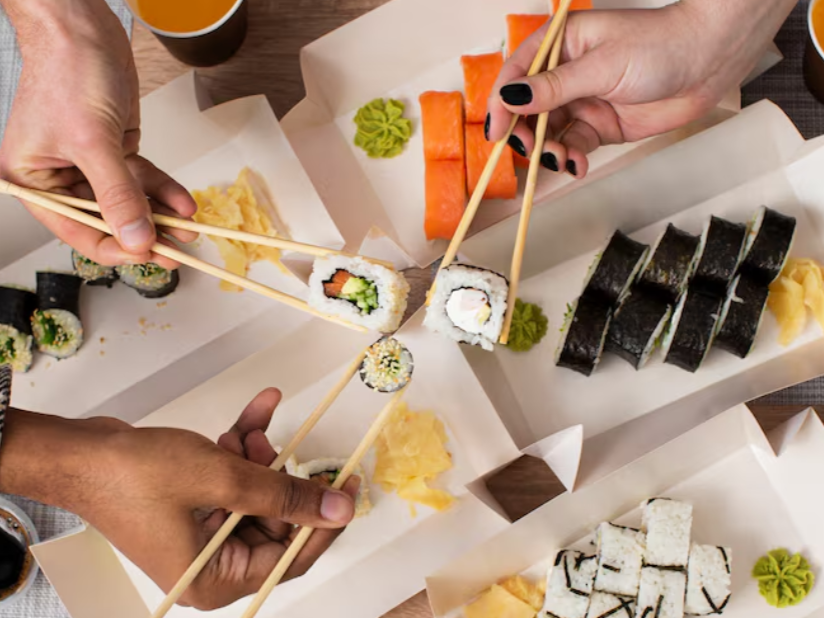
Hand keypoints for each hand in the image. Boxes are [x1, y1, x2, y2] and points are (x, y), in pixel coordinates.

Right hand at [0, 0, 195, 266]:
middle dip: (145, 232)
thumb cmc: (68, 73)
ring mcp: (90, 165)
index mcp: (35, 182)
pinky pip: (143, 179)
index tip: (149, 254)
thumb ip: (117, 195)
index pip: (79, 231)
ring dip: (161, 214)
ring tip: (188, 227)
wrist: (83, 30)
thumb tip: (136, 238)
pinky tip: (184, 203)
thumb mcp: (94, 142)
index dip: (117, 247)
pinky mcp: (115, 151)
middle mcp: (61, 178)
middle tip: (177, 249)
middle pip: (108, 220)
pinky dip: (164, 190)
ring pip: (131, 201)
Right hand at [0, 389, 357, 610]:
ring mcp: (203, 533)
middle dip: (280, 477)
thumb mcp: (224, 481)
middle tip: (291, 445)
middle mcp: (212, 564)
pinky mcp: (195, 506)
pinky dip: (243, 447)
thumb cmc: (135, 475)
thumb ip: (285, 496)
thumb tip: (337, 510)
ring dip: (259, 457)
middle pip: (275, 522)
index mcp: (216, 580)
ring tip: (249, 431)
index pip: (291, 558)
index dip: (323, 521)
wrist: (79, 451)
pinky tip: (256, 411)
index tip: (348, 485)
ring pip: (256, 493)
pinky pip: (233, 479)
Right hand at [487, 0, 796, 178]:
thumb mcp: (601, 65)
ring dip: (549, 151)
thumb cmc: (660, 45)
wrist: (711, 60)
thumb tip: (510, 97)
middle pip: (527, 110)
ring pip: (549, 133)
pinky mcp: (600, 125)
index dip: (502, 104)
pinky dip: (571, 158)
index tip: (497, 131)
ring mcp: (582, 101)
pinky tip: (577, 165)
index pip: (516, 76)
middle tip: (534, 150)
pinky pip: (573, 146)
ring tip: (563, 159)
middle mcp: (564, 74)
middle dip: (526, 133)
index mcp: (558, 45)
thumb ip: (554, 87)